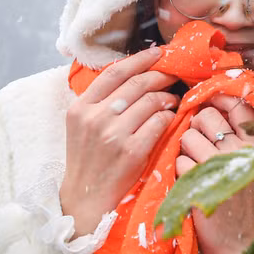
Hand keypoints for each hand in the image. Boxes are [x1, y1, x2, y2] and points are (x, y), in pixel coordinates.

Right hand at [61, 47, 178, 237]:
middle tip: (173, 75)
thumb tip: (133, 75)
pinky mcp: (132, 151)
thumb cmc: (87, 160)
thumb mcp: (82, 125)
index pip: (114, 72)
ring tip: (172, 99)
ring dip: (167, 97)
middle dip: (160, 75)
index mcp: (80, 107)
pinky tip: (170, 118)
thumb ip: (100, 101)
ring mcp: (113, 134)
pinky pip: (159, 123)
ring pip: (151, 101)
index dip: (139, 59)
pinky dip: (169, 117)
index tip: (157, 54)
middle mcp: (95, 117)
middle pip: (136, 83)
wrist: (85, 199)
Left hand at [176, 95, 253, 253]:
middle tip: (197, 141)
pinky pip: (180, 162)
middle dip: (196, 125)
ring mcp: (219, 168)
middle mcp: (239, 153)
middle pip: (206, 116)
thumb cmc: (249, 206)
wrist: (244, 244)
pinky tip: (190, 181)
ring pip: (188, 137)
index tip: (210, 104)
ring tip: (194, 164)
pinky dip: (180, 170)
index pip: (238, 106)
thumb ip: (242, 143)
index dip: (219, 99)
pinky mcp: (200, 185)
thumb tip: (216, 113)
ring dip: (185, 149)